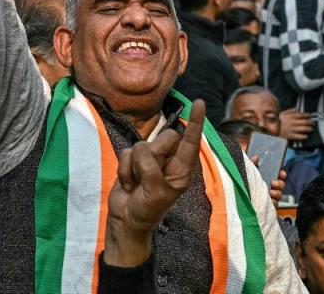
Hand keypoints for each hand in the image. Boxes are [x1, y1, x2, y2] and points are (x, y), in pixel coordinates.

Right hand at [103, 100, 205, 267]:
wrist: (125, 221)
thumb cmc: (147, 210)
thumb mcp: (156, 192)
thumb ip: (151, 168)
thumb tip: (141, 150)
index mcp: (182, 170)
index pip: (191, 141)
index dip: (196, 121)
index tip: (200, 102)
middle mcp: (168, 161)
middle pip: (165, 137)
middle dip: (154, 155)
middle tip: (148, 177)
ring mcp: (149, 160)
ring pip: (142, 145)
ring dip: (135, 167)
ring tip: (136, 184)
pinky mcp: (132, 161)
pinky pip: (126, 153)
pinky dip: (124, 170)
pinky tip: (128, 183)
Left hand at [249, 157, 285, 208]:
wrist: (238, 198)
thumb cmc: (244, 184)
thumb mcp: (247, 172)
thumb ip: (252, 164)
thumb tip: (256, 157)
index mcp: (266, 180)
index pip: (278, 176)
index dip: (282, 174)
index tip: (282, 172)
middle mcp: (269, 189)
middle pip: (280, 186)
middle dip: (280, 184)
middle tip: (273, 183)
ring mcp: (269, 198)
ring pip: (279, 196)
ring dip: (276, 193)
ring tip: (271, 192)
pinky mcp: (267, 206)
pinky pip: (274, 205)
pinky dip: (273, 202)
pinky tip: (269, 200)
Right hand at [279, 108, 313, 140]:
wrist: (271, 129)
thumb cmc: (277, 121)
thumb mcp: (282, 114)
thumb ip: (290, 111)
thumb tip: (296, 109)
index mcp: (291, 116)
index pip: (301, 115)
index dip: (307, 115)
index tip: (310, 116)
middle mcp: (293, 122)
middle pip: (305, 122)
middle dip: (310, 122)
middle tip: (313, 123)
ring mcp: (292, 129)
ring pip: (304, 129)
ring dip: (309, 129)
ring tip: (311, 129)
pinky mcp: (291, 136)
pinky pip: (299, 136)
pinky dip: (304, 136)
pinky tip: (306, 136)